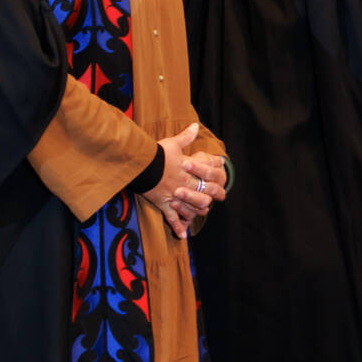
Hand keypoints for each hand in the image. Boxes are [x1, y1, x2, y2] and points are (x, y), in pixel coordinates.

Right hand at [142, 122, 226, 237]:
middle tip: (211, 201)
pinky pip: (173, 218)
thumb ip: (186, 137)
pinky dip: (178, 227)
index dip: (216, 177)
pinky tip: (183, 236)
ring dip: (196, 212)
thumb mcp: (172, 143)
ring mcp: (175, 196)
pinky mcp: (164, 204)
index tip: (220, 179)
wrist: (141, 164)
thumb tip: (195, 125)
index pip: (209, 175)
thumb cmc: (156, 153)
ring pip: (192, 209)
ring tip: (199, 215)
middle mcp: (186, 184)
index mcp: (190, 170)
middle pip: (205, 195)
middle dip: (209, 198)